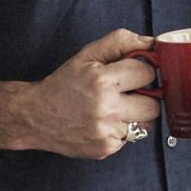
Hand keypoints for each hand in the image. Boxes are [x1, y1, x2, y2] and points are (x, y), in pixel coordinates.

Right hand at [18, 29, 159, 159]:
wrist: (36, 116)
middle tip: (127, 93)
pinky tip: (104, 122)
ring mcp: (107, 132)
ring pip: (146, 123)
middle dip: (145, 96)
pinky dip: (122, 129)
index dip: (142, 70)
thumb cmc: (63, 84)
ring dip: (136, 114)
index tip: (132, 72)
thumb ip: (120, 42)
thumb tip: (151, 43)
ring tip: (115, 108)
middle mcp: (107, 108)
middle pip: (154, 104)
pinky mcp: (106, 148)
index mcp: (102, 81)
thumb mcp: (87, 55)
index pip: (148, 72)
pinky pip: (131, 137)